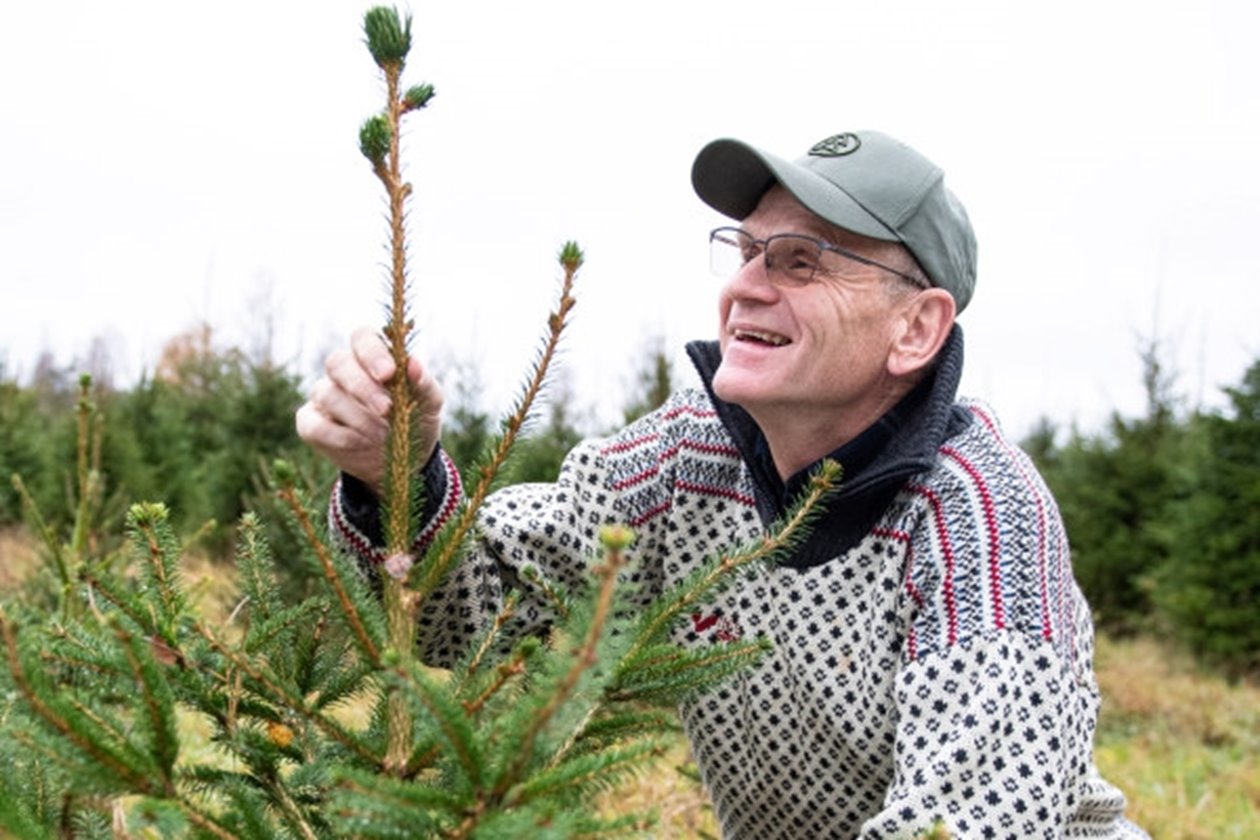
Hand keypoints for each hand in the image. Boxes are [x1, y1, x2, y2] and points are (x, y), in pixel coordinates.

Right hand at [295, 326, 443, 495]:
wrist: (403, 459)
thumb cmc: (415, 420)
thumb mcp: (429, 404)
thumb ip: (424, 383)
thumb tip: (413, 364)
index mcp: (372, 357)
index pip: (362, 337)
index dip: (372, 352)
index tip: (389, 374)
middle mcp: (343, 371)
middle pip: (338, 363)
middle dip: (362, 386)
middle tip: (386, 409)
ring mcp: (324, 396)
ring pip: (327, 394)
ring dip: (357, 416)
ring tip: (382, 434)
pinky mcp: (311, 423)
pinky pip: (314, 425)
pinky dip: (339, 436)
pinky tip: (361, 443)